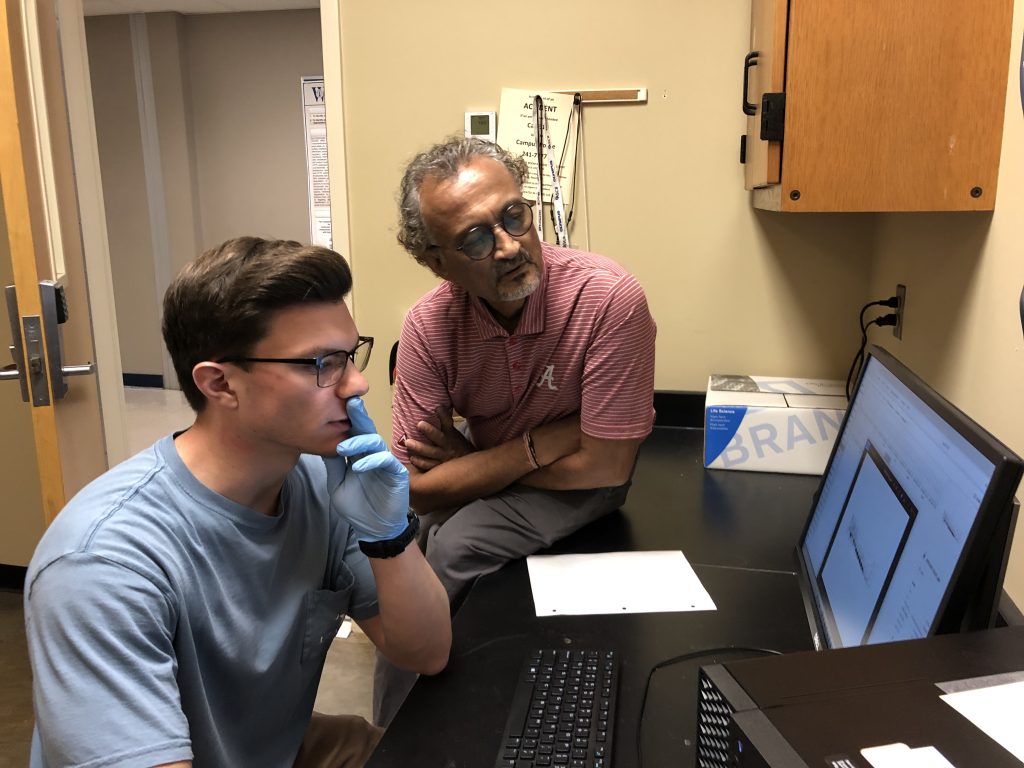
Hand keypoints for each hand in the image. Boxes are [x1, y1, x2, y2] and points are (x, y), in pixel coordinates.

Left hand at [325, 397, 409, 541]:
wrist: (374, 529)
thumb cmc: (357, 507)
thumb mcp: (337, 484)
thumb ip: (333, 464)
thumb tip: (321, 443)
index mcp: (357, 454)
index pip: (351, 431)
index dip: (346, 418)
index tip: (334, 402)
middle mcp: (371, 453)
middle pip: (365, 429)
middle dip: (358, 415)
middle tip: (350, 401)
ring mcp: (385, 461)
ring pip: (374, 441)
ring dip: (358, 442)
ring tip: (341, 448)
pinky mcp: (396, 472)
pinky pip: (385, 460)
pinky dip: (371, 461)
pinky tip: (357, 467)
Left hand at [405, 407, 474, 471]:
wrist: (469, 466)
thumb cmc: (457, 446)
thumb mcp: (454, 434)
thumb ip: (445, 424)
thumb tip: (438, 407)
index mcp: (452, 435)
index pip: (448, 423)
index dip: (443, 416)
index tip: (437, 408)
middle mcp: (448, 446)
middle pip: (439, 438)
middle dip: (429, 431)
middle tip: (419, 424)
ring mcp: (443, 458)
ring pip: (432, 453)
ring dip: (420, 448)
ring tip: (408, 442)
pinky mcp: (439, 468)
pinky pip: (429, 466)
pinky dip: (420, 462)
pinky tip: (412, 458)